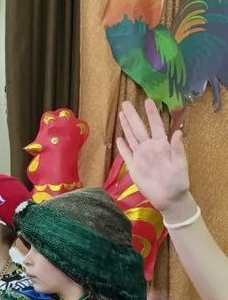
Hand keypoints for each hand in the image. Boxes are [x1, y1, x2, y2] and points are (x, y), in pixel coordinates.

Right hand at [116, 100, 190, 214]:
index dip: (151, 114)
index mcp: (161, 146)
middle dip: (133, 116)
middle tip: (126, 103)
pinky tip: (118, 138)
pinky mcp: (133, 167)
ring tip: (121, 114)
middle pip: (138, 129)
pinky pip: (126, 154)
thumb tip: (178, 132)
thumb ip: (178, 148)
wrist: (169, 198)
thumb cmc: (178, 181)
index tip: (148, 101)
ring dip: (126, 126)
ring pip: (131, 138)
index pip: (155, 126)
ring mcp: (140, 157)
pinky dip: (122, 146)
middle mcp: (149, 148)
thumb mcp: (181, 165)